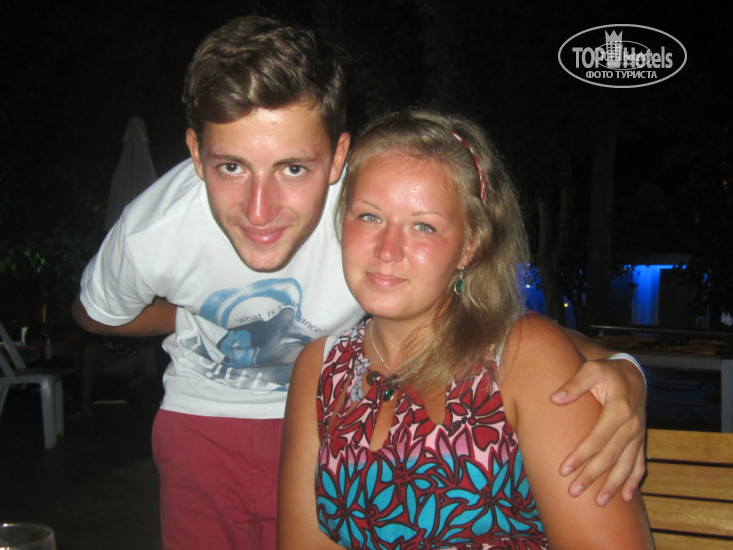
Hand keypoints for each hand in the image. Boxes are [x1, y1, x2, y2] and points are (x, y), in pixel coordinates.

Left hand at [550, 357, 645, 504]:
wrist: (632, 374)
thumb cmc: (607, 372)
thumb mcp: (591, 370)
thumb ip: (574, 384)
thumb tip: (554, 398)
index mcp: (619, 410)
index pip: (597, 439)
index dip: (580, 456)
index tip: (564, 469)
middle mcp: (631, 426)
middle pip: (610, 457)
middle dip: (592, 476)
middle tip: (573, 492)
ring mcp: (638, 435)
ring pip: (626, 466)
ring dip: (613, 485)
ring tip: (598, 502)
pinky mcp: (640, 440)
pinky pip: (639, 464)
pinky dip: (634, 481)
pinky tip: (627, 498)